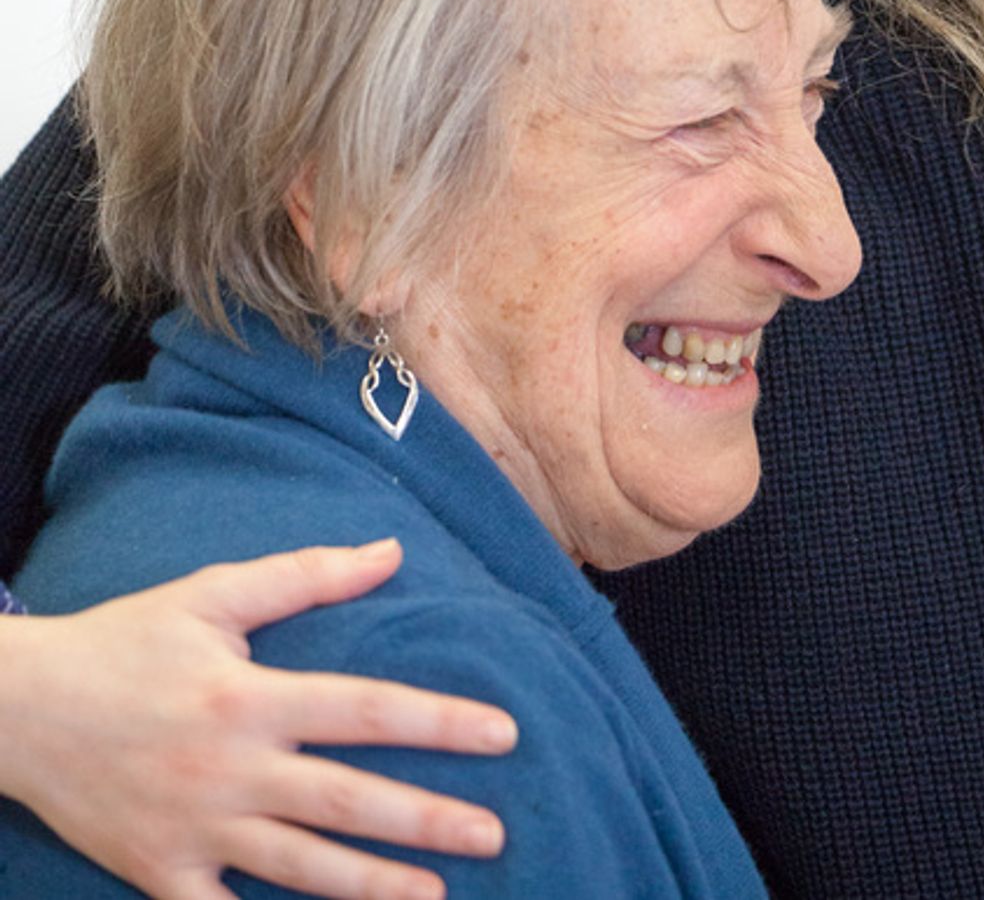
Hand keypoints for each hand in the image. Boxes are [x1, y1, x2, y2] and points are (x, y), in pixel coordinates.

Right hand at [0, 539, 516, 899]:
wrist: (25, 710)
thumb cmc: (127, 641)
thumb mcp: (213, 593)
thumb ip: (306, 575)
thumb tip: (391, 553)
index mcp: (251, 694)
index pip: (368, 709)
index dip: (440, 722)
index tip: (502, 734)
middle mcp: (232, 767)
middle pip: (348, 800)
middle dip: (428, 819)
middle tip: (495, 832)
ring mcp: (198, 830)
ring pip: (303, 868)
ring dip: (375, 886)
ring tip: (437, 895)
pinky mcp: (162, 875)